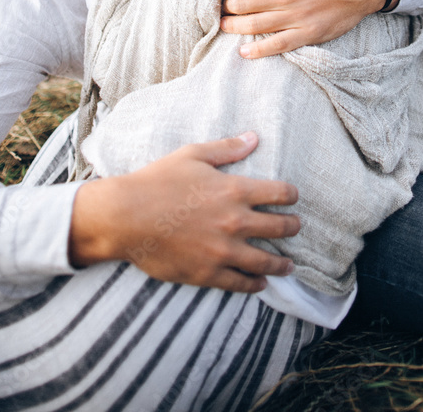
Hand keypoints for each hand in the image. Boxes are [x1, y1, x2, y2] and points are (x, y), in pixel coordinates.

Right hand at [68, 132, 299, 292]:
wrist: (126, 217)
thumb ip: (227, 148)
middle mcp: (235, 221)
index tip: (293, 198)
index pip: (280, 193)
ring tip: (288, 265)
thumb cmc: (157, 181)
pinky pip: (241, 283)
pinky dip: (255, 284)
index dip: (291, 195)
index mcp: (234, 190)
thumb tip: (254, 138)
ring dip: (282, 263)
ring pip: (266, 261)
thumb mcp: (192, 155)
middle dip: (292, 227)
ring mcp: (223, 251)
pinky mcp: (208, 274)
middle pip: (280, 227)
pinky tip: (260, 283)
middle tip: (295, 228)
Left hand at [220, 0, 401, 57]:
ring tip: (223, 25)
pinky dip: (258, 51)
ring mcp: (297, 17)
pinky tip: (244, 52)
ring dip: (234, 27)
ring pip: (256, 26)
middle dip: (227, 7)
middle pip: (244, 5)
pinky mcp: (308, 34)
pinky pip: (278, 45)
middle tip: (220, 7)